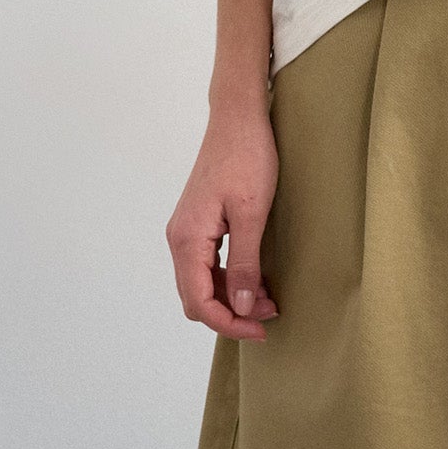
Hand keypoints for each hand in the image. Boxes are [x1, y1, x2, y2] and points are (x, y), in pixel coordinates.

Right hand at [166, 101, 281, 340]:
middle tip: (268, 315)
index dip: (228, 324)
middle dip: (230, 314)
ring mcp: (186, 231)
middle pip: (196, 297)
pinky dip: (228, 279)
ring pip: (201, 283)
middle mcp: (179, 238)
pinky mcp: (198, 224)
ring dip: (231, 298)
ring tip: (267, 300)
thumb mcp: (253, 214)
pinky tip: (254, 279)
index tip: (260, 330)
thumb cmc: (247, 157)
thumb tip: (238, 306)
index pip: (199, 302)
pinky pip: (206, 265)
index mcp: (188, 239)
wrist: (237, 119)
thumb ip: (244, 264)